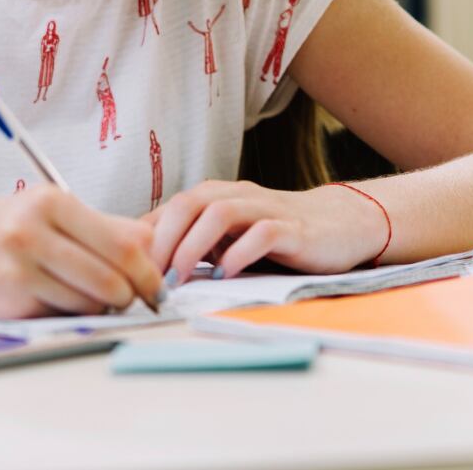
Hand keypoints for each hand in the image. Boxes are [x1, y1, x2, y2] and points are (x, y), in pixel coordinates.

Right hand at [0, 187, 163, 318]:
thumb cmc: (3, 226)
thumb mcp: (50, 211)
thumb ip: (104, 226)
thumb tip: (153, 244)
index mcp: (51, 201)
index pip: (123, 244)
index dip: (148, 271)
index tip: (157, 284)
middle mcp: (32, 232)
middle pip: (111, 278)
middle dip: (131, 295)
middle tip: (133, 298)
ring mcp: (19, 270)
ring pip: (90, 303)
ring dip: (101, 307)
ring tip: (90, 294)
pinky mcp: (11, 303)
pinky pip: (64, 316)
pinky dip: (72, 314)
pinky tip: (57, 299)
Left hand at [143, 180, 387, 285]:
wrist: (341, 225)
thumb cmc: (278, 236)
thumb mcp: (232, 237)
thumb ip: (198, 244)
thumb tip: (149, 266)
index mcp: (219, 196)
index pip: (172, 206)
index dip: (147, 235)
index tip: (130, 268)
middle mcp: (239, 196)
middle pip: (189, 202)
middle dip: (163, 239)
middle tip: (149, 275)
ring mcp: (266, 209)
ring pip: (219, 212)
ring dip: (192, 246)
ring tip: (178, 278)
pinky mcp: (293, 230)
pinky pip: (261, 233)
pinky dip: (238, 254)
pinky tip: (226, 275)